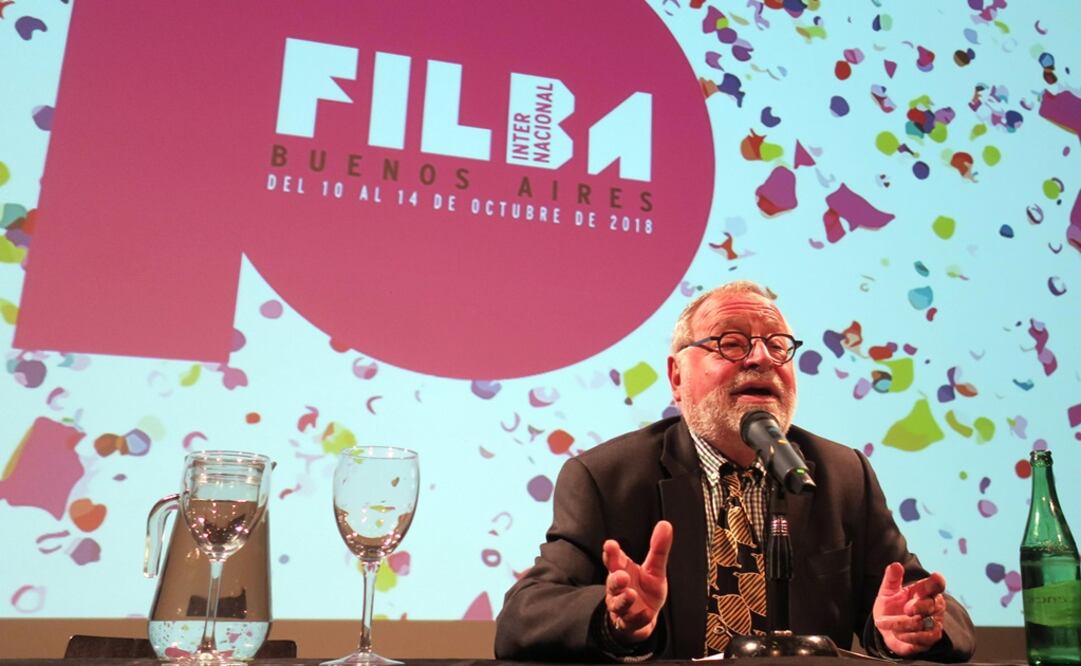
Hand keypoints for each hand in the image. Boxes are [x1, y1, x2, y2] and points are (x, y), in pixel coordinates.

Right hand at [602, 520, 672, 645]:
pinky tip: (646, 614)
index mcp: (623, 571)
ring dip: (623, 600)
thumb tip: (665, 525)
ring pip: (618, 604)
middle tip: (622, 575)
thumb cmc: (645, 589)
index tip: (610, 545)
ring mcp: (622, 607)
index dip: (611, 553)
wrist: (643, 617)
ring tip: (631, 594)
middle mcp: (619, 589)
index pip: (614, 560)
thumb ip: (658, 549)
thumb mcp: (655, 568)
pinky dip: (638, 618)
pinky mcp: (629, 623)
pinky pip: (630, 622)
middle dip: (615, 579)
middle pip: (612, 583)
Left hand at [873, 562, 947, 656]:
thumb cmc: (891, 606)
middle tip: (906, 609)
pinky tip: (895, 633)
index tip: (936, 576)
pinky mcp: (929, 640)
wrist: (885, 629)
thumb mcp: (887, 591)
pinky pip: (922, 639)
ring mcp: (933, 624)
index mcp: (924, 591)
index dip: (937, 582)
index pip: (936, 585)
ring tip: (884, 622)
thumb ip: (892, 578)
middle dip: (919, 606)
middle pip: (932, 605)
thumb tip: (896, 565)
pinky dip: (906, 636)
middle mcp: (933, 607)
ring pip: (923, 624)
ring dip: (901, 623)